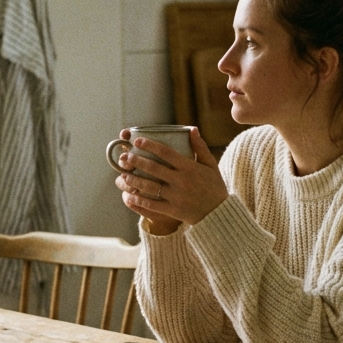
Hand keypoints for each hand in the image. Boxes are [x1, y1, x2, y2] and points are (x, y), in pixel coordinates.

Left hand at [114, 128, 228, 229]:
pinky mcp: (173, 210)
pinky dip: (139, 200)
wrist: (219, 213)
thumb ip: (200, 147)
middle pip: (154, 168)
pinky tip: (130, 196)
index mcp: (189, 167)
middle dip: (136, 161)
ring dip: (134, 180)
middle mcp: (181, 181)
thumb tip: (192, 129)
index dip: (150, 145)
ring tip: (123, 175)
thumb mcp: (211, 165)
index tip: (137, 141)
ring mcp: (176, 196)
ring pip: (150, 186)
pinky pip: (152, 205)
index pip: (166, 152)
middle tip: (125, 157)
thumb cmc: (215, 187)